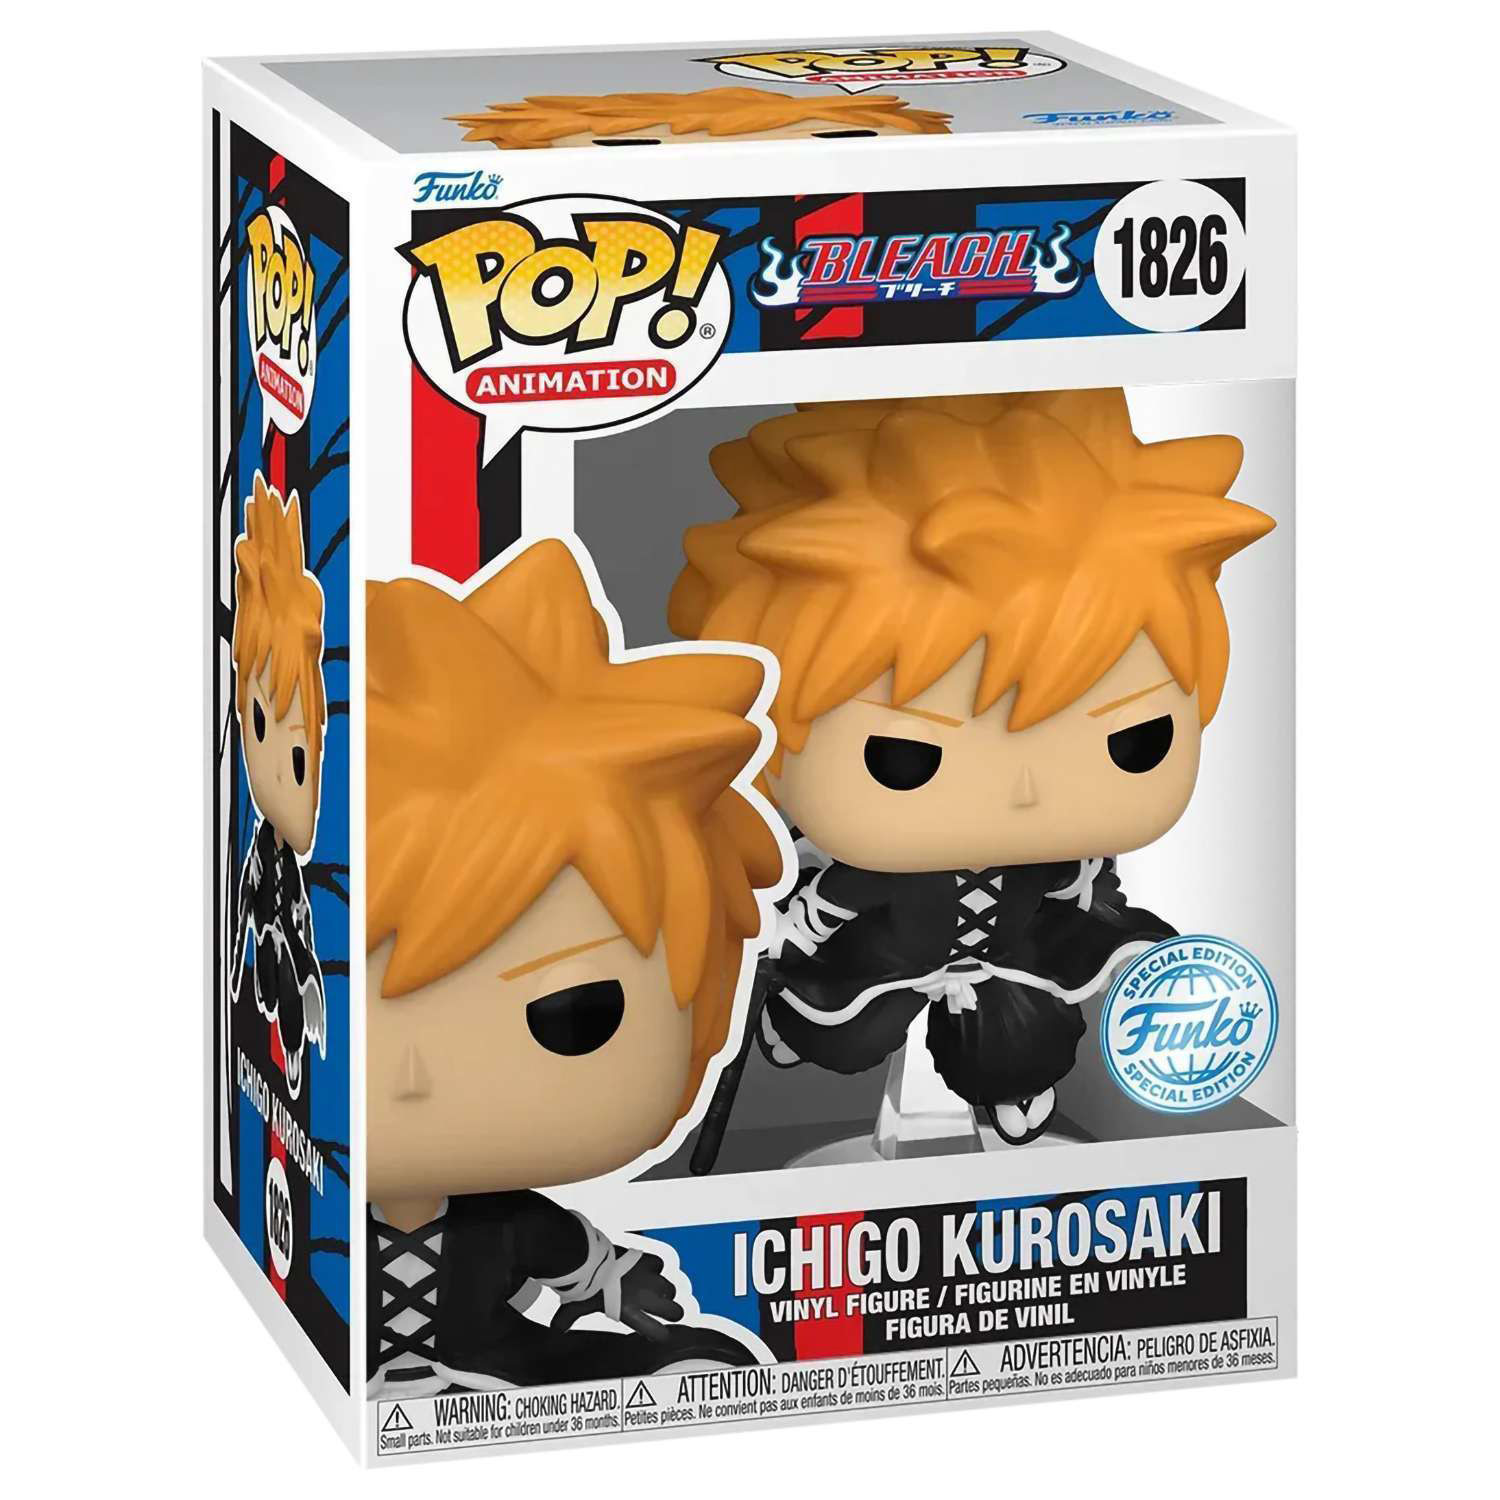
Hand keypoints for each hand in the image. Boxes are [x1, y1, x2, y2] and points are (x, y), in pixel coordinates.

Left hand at [553, 1252, 683, 1339]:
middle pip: (675, 1311)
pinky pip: (659, 1265)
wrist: (589, 1258)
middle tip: (666, 1312)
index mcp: (630, 1312)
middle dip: (673, 1313)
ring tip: (654, 1290)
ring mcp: (648, 1277)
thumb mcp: (577, 1306)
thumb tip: (557, 1329)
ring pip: (669, 1288)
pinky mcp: (646, 1259)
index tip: (658, 1334)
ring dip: (664, 1291)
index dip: (661, 1336)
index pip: (657, 1332)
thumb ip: (568, 1319)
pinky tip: (647, 1269)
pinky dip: (655, 1267)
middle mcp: (644, 1297)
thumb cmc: (585, 1284)